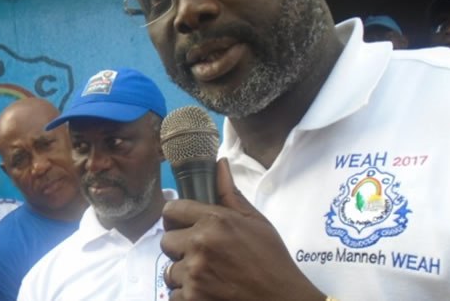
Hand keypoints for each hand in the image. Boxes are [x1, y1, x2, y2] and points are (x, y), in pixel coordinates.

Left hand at [161, 158, 324, 300]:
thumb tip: (219, 164)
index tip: (183, 226)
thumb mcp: (256, 222)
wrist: (283, 300)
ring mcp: (194, 274)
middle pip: (166, 241)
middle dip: (180, 249)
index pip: (171, 210)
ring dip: (184, 275)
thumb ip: (230, 193)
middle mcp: (200, 244)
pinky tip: (207, 293)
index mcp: (214, 221)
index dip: (176, 219)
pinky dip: (187, 297)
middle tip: (201, 256)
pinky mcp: (192, 299)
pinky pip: (174, 295)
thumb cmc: (272, 261)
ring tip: (209, 277)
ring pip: (170, 271)